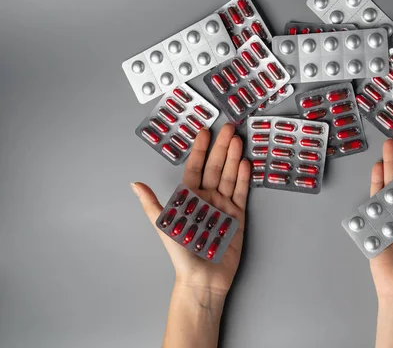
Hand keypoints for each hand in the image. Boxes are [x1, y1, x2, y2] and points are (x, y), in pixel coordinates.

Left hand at [130, 123, 249, 298]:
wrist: (202, 278)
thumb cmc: (180, 253)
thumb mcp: (163, 226)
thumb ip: (151, 204)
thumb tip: (134, 183)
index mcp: (189, 197)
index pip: (195, 167)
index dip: (200, 149)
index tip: (204, 130)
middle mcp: (207, 197)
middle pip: (216, 167)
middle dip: (221, 147)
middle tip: (229, 127)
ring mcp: (223, 205)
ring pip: (229, 176)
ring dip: (233, 158)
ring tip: (238, 139)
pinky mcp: (238, 216)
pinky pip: (241, 193)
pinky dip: (243, 179)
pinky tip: (245, 163)